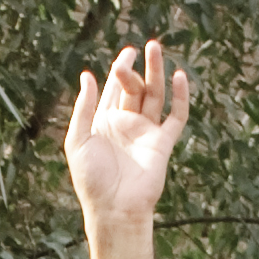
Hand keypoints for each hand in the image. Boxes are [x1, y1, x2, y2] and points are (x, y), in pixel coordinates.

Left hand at [65, 43, 190, 258]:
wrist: (115, 209)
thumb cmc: (92, 179)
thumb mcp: (78, 140)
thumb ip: (83, 107)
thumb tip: (88, 75)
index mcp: (104, 123)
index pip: (113, 89)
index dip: (120, 69)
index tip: (127, 52)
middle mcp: (126, 125)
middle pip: (134, 89)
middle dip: (136, 69)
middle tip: (138, 51)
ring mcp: (146, 133)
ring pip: (155, 96)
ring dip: (157, 73)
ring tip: (157, 49)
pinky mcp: (163, 144)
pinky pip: (176, 117)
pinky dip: (181, 98)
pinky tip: (180, 77)